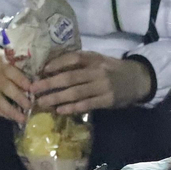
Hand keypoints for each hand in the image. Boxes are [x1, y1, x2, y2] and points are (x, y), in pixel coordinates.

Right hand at [0, 47, 33, 121]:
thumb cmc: (4, 62)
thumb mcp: (11, 59)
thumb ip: (22, 68)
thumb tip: (37, 84)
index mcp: (1, 62)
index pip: (11, 71)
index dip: (22, 81)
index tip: (32, 89)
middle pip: (6, 87)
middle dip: (19, 98)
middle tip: (30, 106)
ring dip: (11, 111)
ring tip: (22, 119)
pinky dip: (3, 113)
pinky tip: (12, 118)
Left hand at [31, 51, 152, 113]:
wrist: (137, 79)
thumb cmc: (112, 70)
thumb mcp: (98, 61)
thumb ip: (80, 64)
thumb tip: (52, 69)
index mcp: (94, 59)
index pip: (73, 59)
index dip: (56, 64)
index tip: (42, 70)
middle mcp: (97, 71)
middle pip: (70, 77)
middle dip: (49, 84)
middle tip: (33, 89)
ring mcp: (102, 86)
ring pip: (75, 93)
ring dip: (56, 98)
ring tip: (42, 102)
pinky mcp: (107, 100)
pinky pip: (86, 105)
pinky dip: (72, 108)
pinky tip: (60, 110)